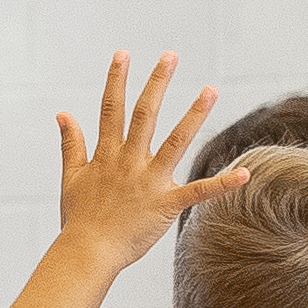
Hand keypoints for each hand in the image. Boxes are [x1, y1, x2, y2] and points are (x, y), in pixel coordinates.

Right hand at [53, 52, 239, 277]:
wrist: (87, 252)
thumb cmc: (78, 219)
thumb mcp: (71, 177)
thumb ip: (70, 143)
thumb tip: (63, 114)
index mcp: (107, 155)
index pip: (111, 109)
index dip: (116, 80)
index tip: (123, 54)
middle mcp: (129, 162)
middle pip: (145, 114)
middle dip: (158, 82)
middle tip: (170, 56)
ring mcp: (149, 181)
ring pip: (175, 141)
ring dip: (194, 114)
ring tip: (211, 90)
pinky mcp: (166, 204)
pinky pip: (198, 192)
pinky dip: (222, 184)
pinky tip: (244, 173)